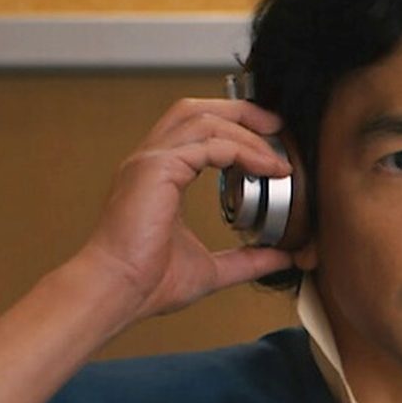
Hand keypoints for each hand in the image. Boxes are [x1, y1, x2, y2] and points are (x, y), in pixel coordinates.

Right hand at [73, 97, 295, 325]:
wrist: (119, 291)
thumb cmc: (147, 282)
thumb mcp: (212, 268)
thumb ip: (248, 259)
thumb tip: (282, 257)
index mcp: (158, 176)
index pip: (196, 132)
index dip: (235, 129)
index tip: (269, 145)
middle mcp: (151, 161)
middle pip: (196, 110)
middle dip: (240, 111)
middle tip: (276, 126)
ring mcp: (150, 160)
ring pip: (203, 120)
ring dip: (246, 130)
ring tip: (275, 153)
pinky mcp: (156, 168)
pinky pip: (208, 144)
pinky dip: (242, 150)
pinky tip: (265, 167)